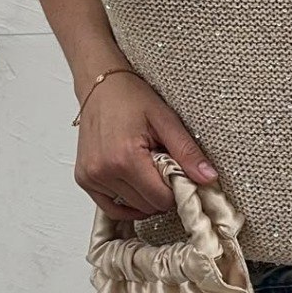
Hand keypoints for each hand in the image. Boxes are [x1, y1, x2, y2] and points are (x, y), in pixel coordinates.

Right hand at [73, 69, 219, 221]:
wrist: (102, 84)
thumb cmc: (131, 96)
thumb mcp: (166, 119)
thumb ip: (187, 151)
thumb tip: (208, 178)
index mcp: (125, 158)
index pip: (161, 198)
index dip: (177, 189)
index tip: (180, 172)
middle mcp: (103, 171)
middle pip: (147, 205)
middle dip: (161, 191)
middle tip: (163, 164)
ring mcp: (91, 177)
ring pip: (131, 208)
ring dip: (144, 194)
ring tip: (146, 166)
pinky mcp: (84, 179)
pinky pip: (111, 207)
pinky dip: (127, 201)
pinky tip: (136, 183)